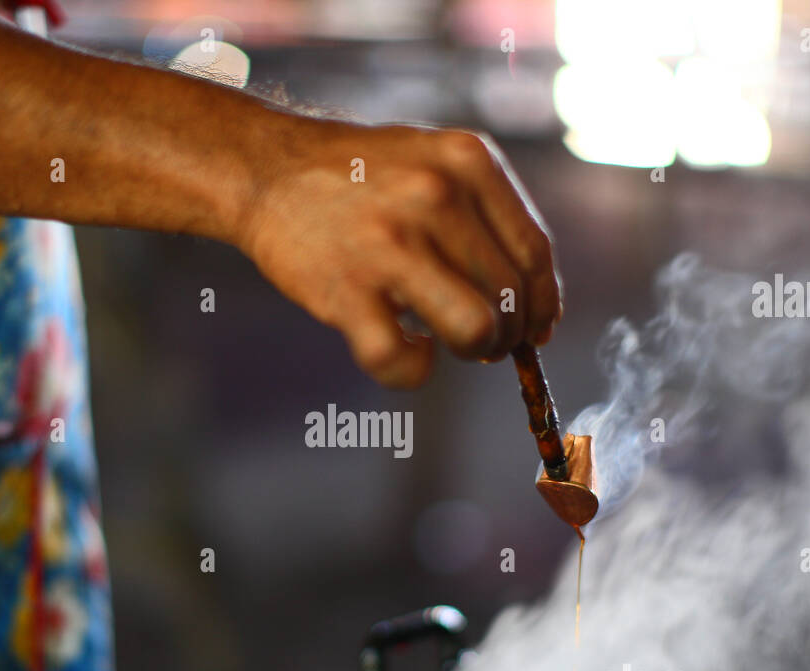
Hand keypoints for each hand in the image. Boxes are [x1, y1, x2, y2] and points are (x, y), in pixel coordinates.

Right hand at [235, 120, 562, 387]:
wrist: (266, 169)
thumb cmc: (359, 176)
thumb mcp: (433, 161)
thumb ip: (484, 214)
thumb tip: (535, 303)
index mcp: (466, 162)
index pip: (534, 253)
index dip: (542, 304)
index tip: (535, 330)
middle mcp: (435, 196)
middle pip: (509, 297)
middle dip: (505, 334)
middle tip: (480, 341)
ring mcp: (389, 243)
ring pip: (474, 329)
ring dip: (472, 351)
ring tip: (448, 343)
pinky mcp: (346, 289)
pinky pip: (400, 360)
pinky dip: (411, 371)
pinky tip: (403, 352)